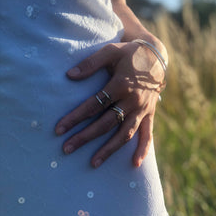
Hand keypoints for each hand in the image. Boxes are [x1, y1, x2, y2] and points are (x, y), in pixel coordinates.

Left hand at [55, 42, 164, 167]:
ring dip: (109, 149)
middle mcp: (132, 100)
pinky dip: (143, 149)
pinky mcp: (150, 113)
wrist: (156, 57)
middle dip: (85, 137)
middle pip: (106, 123)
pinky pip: (148, 133)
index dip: (76, 117)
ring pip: (124, 133)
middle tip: (67, 148)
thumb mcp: (110, 51)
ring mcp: (143, 109)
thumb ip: (91, 63)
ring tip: (93, 163)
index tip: (60, 129)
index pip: (94, 105)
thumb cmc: (130, 54)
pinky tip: (135, 163)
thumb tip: (69, 75)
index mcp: (121, 85)